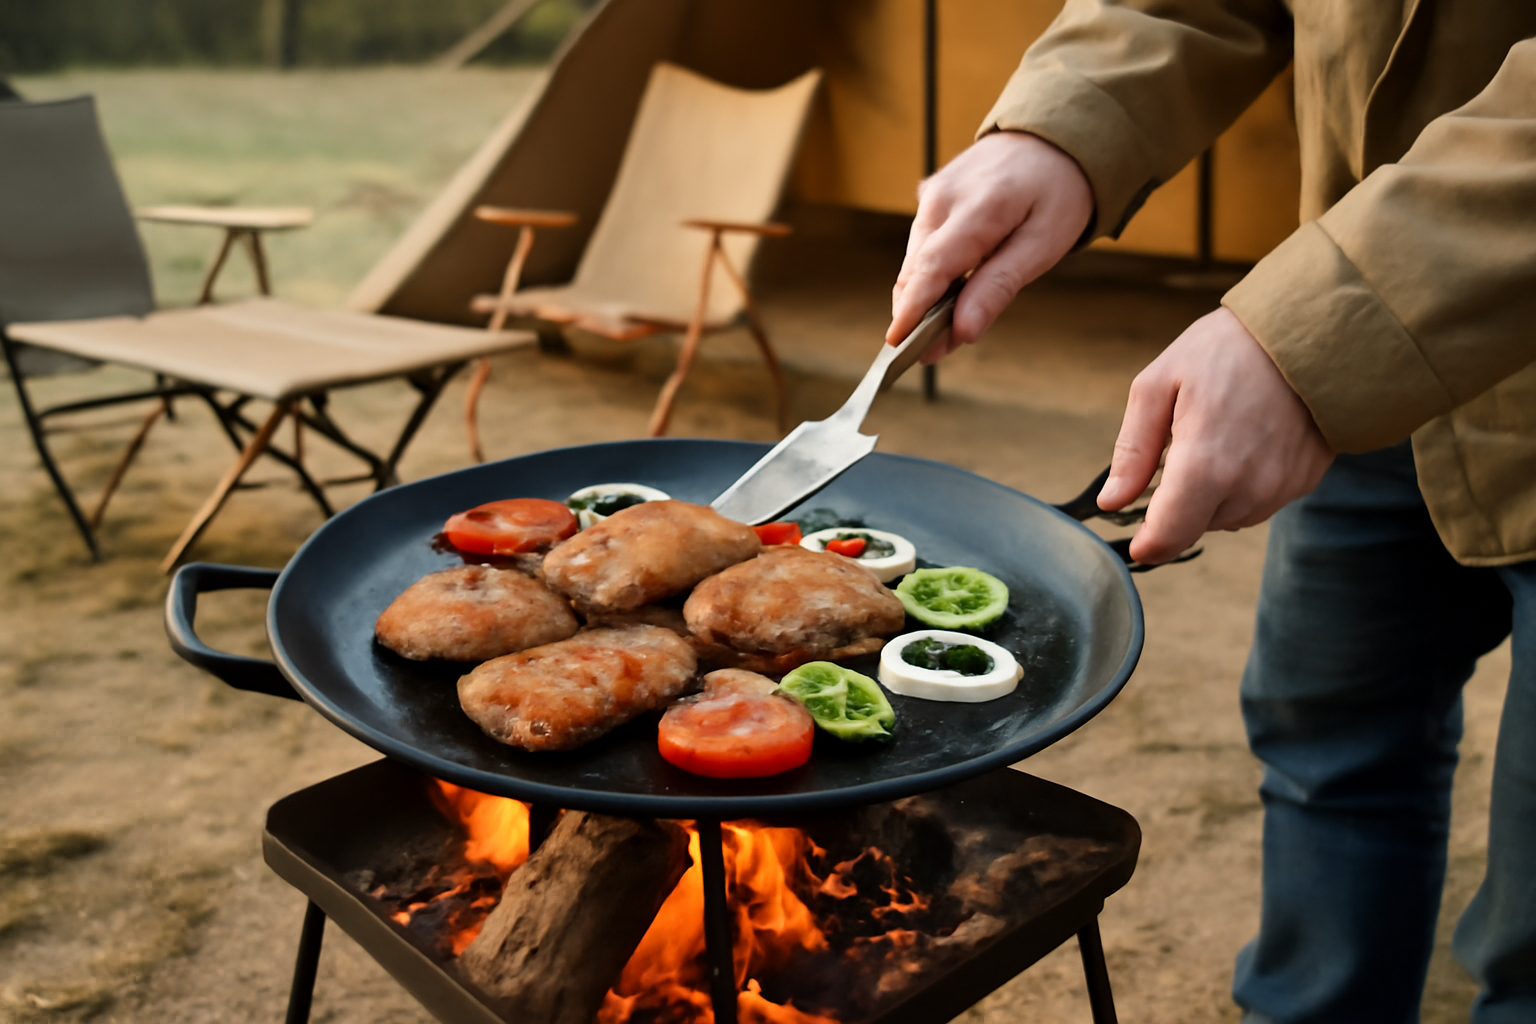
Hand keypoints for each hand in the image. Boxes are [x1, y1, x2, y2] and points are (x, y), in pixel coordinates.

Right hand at [888, 131, 1093, 359]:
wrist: (1054, 135)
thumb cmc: (1058, 190)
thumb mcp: (1044, 243)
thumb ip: (999, 287)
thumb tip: (962, 331)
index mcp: (977, 209)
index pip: (931, 269)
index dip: (911, 311)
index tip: (897, 345)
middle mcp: (943, 198)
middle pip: (916, 270)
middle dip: (918, 314)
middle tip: (933, 351)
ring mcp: (933, 193)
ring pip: (916, 260)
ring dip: (924, 294)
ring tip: (945, 325)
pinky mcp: (931, 195)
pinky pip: (923, 243)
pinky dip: (931, 271)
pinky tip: (952, 288)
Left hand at [1099, 308, 1334, 562]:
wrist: (1312, 330)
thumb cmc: (1226, 350)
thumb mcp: (1159, 385)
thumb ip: (1132, 450)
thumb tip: (1112, 501)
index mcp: (1205, 466)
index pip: (1168, 537)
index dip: (1147, 544)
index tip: (1136, 539)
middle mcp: (1247, 488)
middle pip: (1195, 527)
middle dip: (1178, 504)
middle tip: (1181, 447)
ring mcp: (1281, 488)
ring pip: (1227, 517)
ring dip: (1211, 495)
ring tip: (1218, 436)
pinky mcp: (1304, 482)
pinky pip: (1259, 501)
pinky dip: (1244, 484)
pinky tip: (1246, 441)